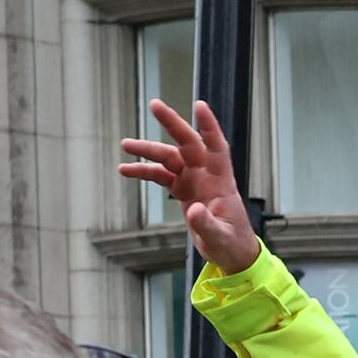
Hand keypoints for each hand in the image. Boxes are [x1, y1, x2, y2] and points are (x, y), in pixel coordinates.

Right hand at [114, 98, 265, 276]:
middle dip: (171, 123)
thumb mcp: (220, 238)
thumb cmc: (232, 243)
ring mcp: (193, 180)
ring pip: (169, 158)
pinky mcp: (182, 190)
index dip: (208, 126)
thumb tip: (194, 210)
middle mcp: (206, 174)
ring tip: (125, 145)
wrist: (230, 252)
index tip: (199, 106)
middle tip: (154, 105)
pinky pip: (161, 176)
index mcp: (221, 181)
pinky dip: (144, 171)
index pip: (216, 147)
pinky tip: (126, 170)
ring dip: (148, 150)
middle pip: (188, 143)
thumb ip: (207, 224)